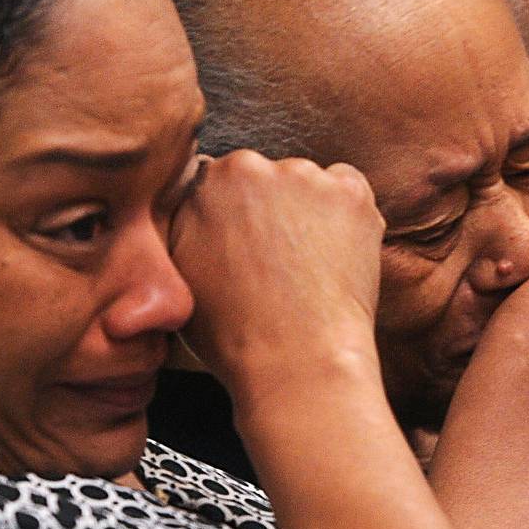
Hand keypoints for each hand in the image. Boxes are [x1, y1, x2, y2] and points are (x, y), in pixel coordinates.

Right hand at [168, 151, 384, 395]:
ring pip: (308, 182)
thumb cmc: (234, 333)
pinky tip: (335, 256)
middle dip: (271, 208)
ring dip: (309, 210)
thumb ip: (184, 224)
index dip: (236, 215)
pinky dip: (347, 215)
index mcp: (203, 183)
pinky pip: (349, 188)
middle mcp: (249, 167)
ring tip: (308, 266)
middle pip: (265, 177)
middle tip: (279, 260)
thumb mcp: (178, 274)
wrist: (296, 360)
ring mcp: (303, 176)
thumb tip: (192, 205)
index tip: (248, 243)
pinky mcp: (349, 193)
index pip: (221, 181)